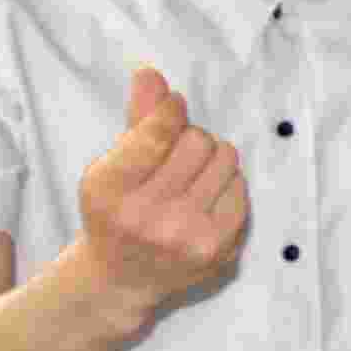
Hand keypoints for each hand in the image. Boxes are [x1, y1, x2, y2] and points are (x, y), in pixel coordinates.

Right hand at [70, 67, 247, 332]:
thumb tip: (150, 73)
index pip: (158, 131)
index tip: (174, 106)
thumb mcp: (113, 166)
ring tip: (189, 179)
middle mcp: (144, 215)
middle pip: (198, 141)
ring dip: (212, 160)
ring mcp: (183, 234)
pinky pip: (241, 186)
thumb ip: (138, 120)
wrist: (121, 278)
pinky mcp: (217, 246)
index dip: (171, 110)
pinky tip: (203, 201)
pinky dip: (226, 185)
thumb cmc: (118, 209)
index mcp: (109, 190)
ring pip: (225, 159)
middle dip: (191, 139)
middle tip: (175, 157)